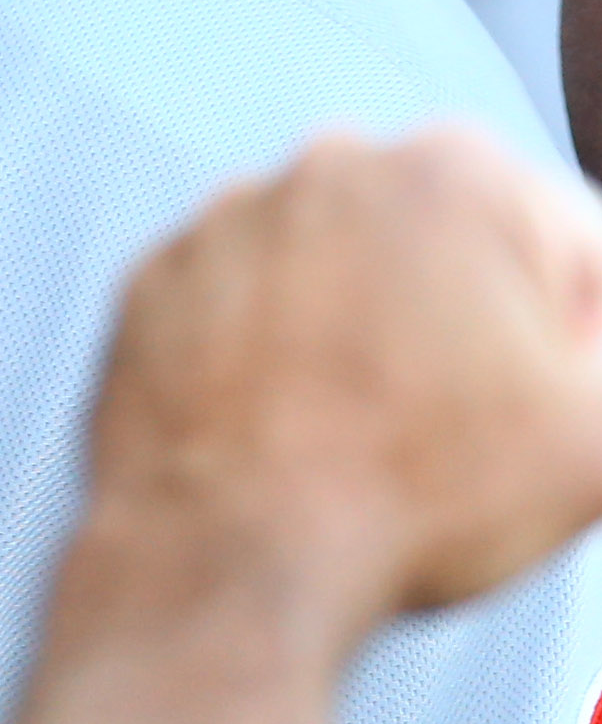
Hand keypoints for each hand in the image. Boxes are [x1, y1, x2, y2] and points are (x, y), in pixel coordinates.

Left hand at [0, 127, 601, 723]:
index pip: (573, 249)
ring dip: (365, 331)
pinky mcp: (165, 270)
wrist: (229, 558)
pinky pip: (245, 300)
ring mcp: (237, 213)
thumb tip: (582, 355)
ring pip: (343, 269)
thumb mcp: (594, 445)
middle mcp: (339, 165)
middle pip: (453, 249)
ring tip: (368, 433)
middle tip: (459, 427)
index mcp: (462, 174)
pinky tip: (291, 424)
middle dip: (471, 326)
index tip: (549, 402)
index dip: (579, 344)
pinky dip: (270, 349)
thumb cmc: (407, 498)